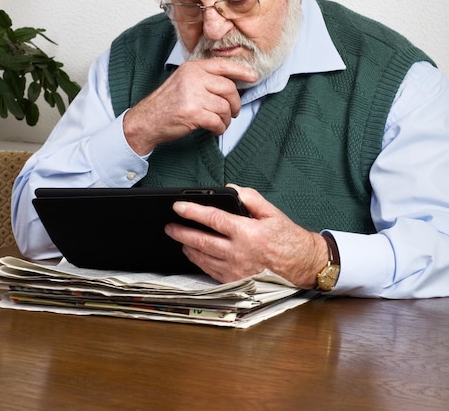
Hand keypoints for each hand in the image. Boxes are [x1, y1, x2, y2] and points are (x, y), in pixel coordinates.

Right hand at [122, 60, 257, 154]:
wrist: (146, 121)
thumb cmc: (166, 103)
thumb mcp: (183, 81)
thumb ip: (204, 78)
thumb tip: (232, 83)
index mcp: (192, 68)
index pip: (223, 65)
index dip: (241, 71)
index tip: (253, 76)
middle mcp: (193, 78)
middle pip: (228, 88)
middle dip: (235, 103)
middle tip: (233, 111)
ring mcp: (193, 95)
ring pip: (224, 107)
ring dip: (226, 119)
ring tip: (220, 122)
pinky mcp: (193, 113)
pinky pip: (217, 121)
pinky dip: (219, 128)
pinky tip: (214, 129)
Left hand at [164, 184, 328, 287]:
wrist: (303, 266)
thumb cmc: (289, 239)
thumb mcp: (272, 212)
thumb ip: (250, 198)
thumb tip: (231, 189)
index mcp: (246, 233)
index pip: (212, 218)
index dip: (192, 211)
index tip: (178, 206)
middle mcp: (238, 253)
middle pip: (201, 241)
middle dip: (181, 232)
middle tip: (169, 226)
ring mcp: (235, 270)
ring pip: (202, 258)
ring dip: (187, 247)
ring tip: (178, 239)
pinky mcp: (235, 282)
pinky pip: (210, 271)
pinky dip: (198, 261)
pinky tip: (194, 254)